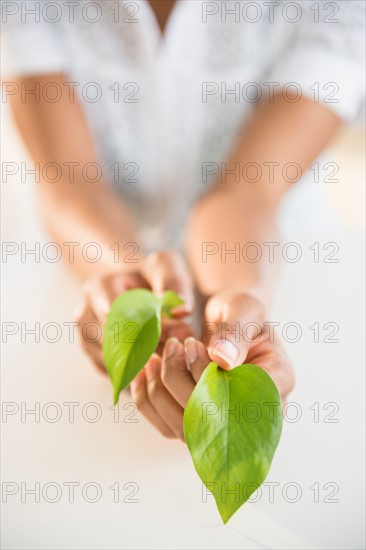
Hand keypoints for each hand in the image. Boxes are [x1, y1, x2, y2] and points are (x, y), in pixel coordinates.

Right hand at [75, 251, 193, 371]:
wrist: (141, 287)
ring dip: (146, 365)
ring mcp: (86, 339)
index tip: (178, 336)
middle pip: (115, 345)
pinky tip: (159, 365)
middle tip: (178, 352)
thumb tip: (182, 311)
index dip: (148, 330)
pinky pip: (116, 375)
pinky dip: (138, 375)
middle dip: (149, 351)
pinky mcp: (95, 359)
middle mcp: (85, 315)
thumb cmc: (154, 276)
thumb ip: (176, 284)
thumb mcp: (168, 267)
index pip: (119, 318)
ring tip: (171, 357)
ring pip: (115, 364)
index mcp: (98, 288)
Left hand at [130, 290, 294, 439]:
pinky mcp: (198, 424)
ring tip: (157, 356)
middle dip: (180, 381)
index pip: (242, 401)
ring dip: (160, 391)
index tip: (192, 344)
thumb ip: (235, 332)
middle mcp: (253, 414)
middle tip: (173, 345)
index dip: (210, 379)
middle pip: (210, 420)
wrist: (229, 321)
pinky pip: (167, 425)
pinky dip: (148, 400)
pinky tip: (145, 372)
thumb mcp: (243, 309)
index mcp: (275, 384)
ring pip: (183, 428)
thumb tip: (222, 360)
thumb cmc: (241, 312)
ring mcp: (225, 423)